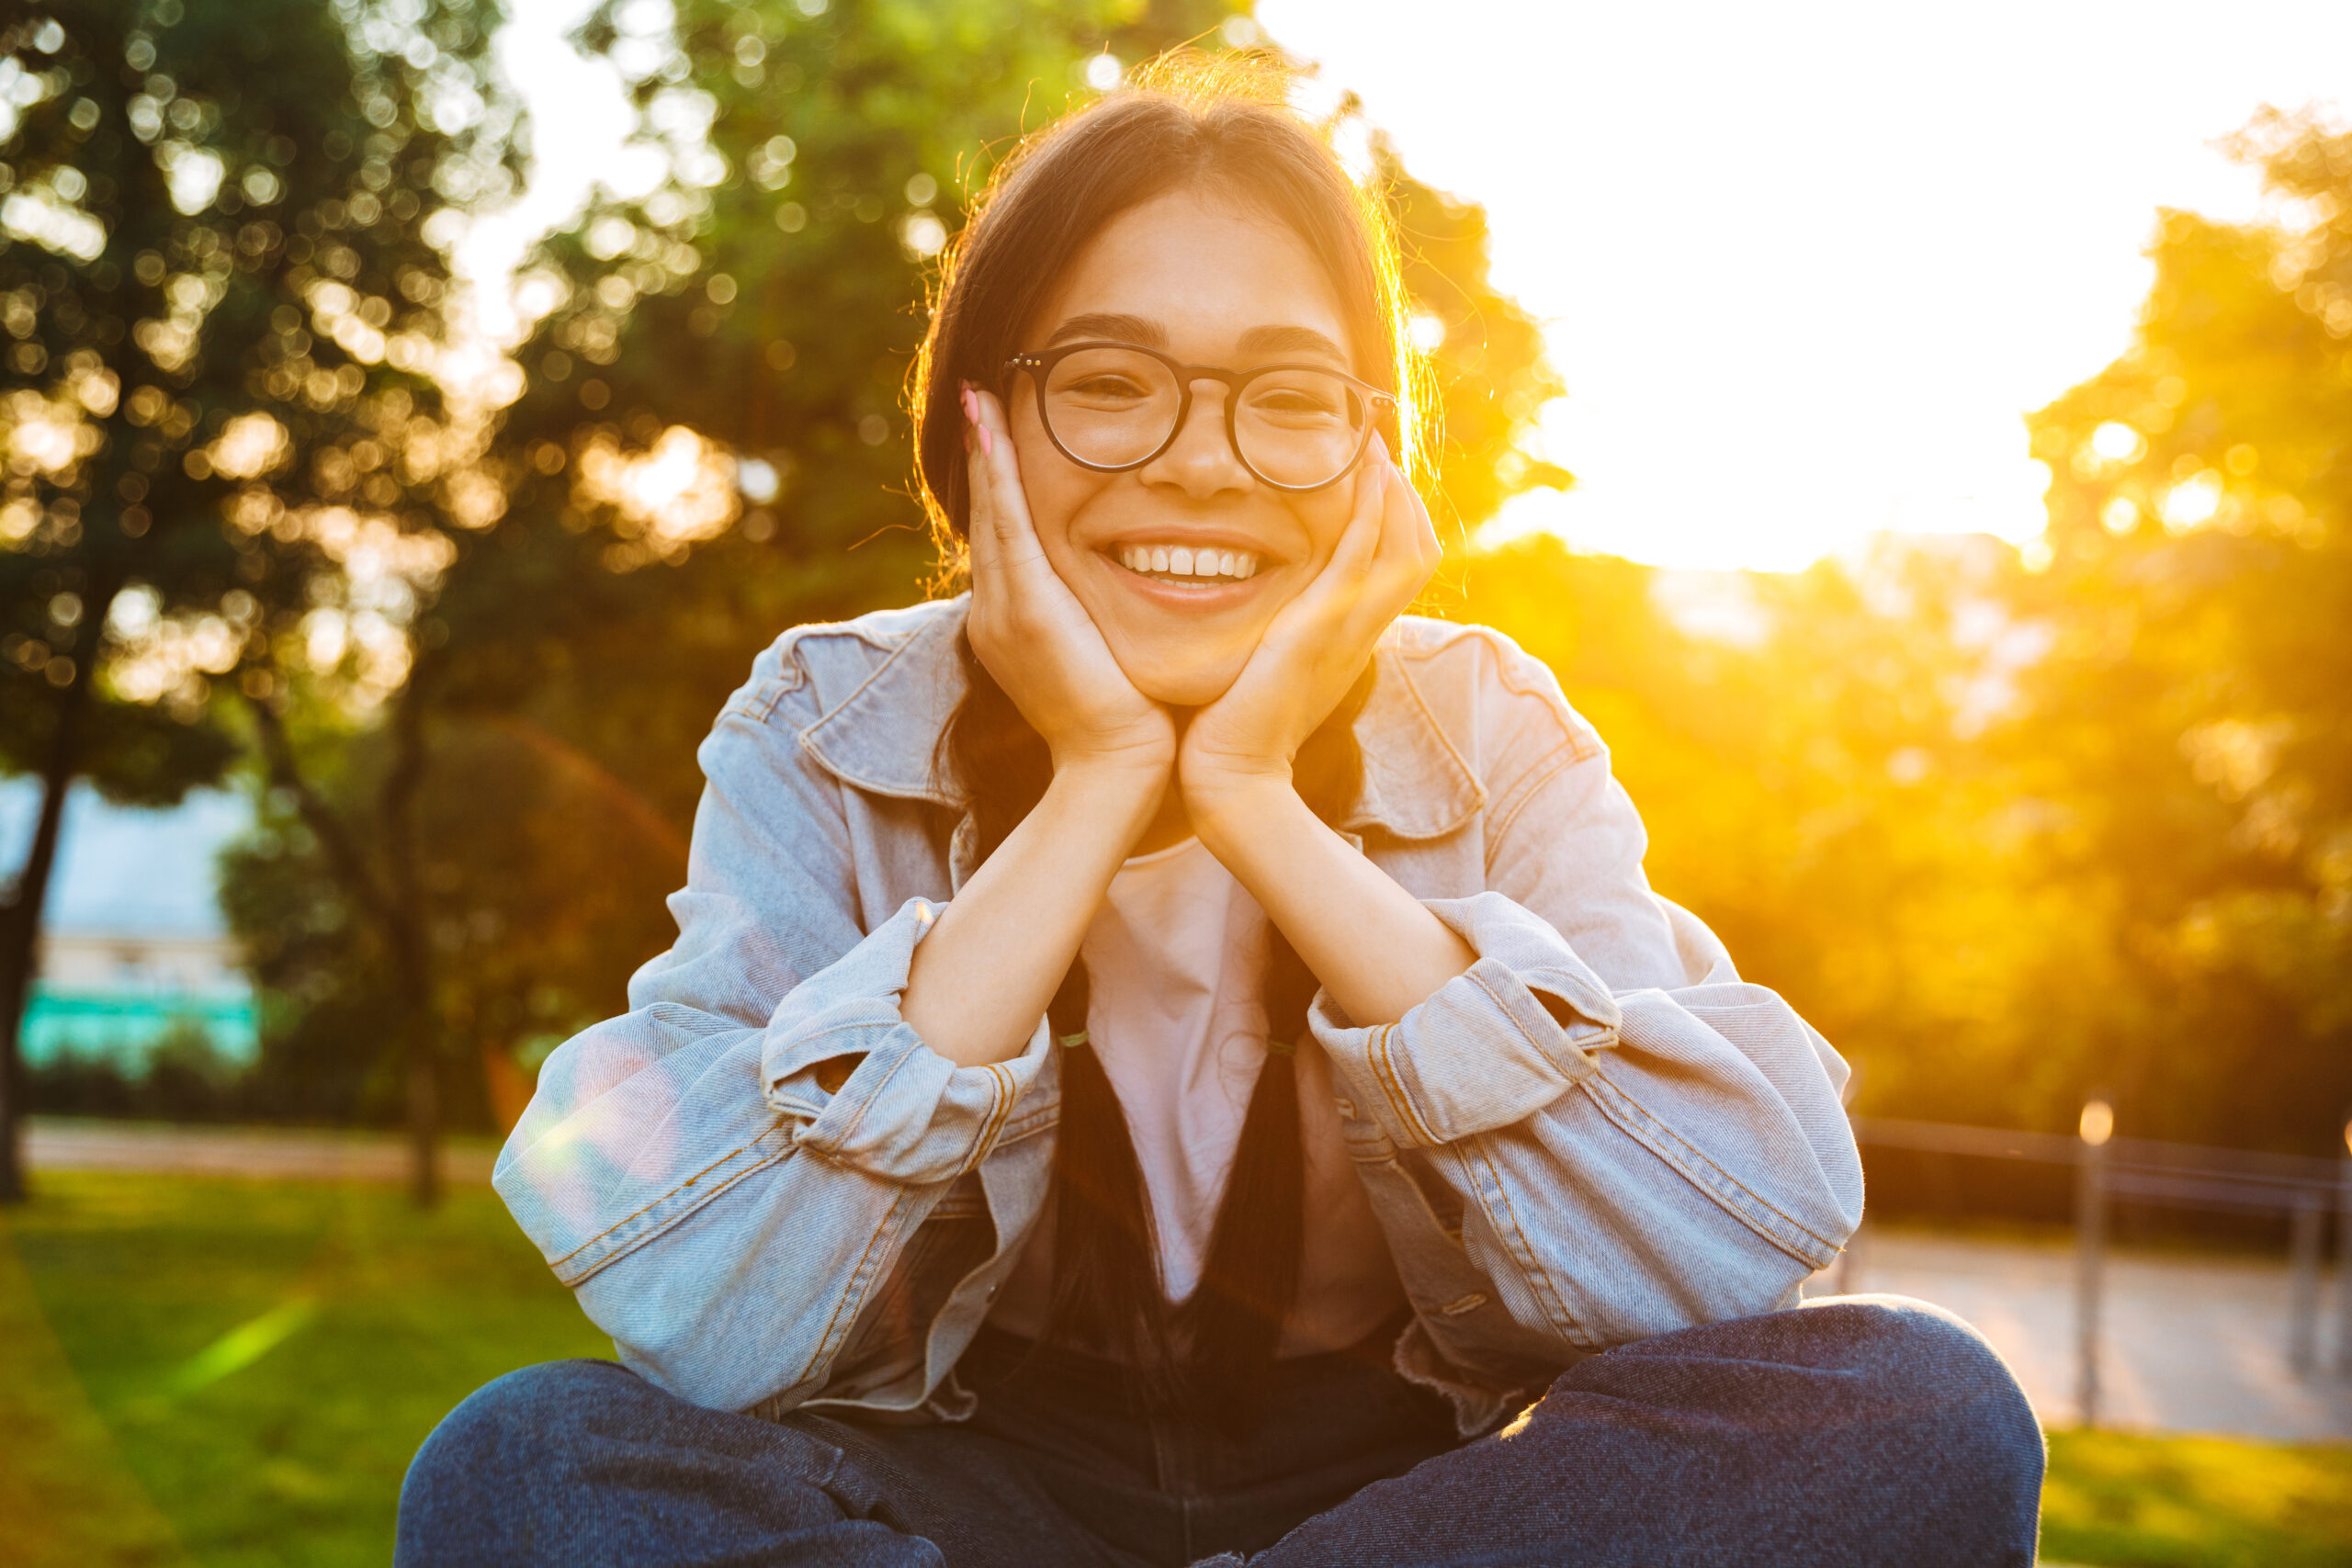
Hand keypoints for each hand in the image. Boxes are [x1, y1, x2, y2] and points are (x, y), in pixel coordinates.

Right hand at [961, 385, 1176, 776]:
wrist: (1117, 770)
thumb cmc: (1130, 721)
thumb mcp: (1109, 654)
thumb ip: (1104, 618)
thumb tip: (1138, 583)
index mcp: (1014, 622)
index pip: (1006, 538)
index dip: (999, 485)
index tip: (998, 433)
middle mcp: (996, 611)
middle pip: (989, 517)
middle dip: (983, 455)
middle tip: (975, 396)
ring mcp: (1003, 610)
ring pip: (993, 513)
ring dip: (986, 451)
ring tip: (978, 397)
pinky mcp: (1024, 609)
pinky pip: (1008, 526)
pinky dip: (1000, 477)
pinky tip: (995, 430)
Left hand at [1180, 435, 1439, 820]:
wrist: (1231, 775)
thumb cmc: (1236, 727)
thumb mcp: (1271, 669)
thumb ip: (1282, 636)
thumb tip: (1267, 612)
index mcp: (1353, 640)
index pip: (1400, 570)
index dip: (1398, 521)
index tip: (1374, 479)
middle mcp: (1362, 634)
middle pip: (1418, 553)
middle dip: (1406, 497)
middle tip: (1378, 451)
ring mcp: (1348, 632)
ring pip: (1404, 550)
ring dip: (1393, 493)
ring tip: (1373, 448)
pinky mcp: (1320, 629)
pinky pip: (1360, 560)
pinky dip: (1369, 514)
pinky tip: (1365, 476)